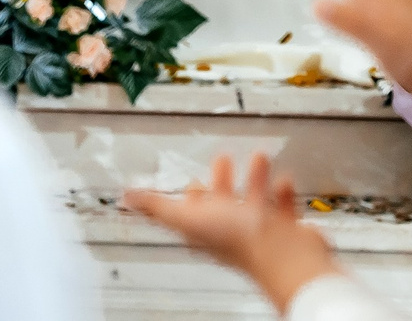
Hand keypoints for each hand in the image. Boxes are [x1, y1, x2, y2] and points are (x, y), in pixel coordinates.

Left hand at [125, 153, 341, 314]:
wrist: (281, 253)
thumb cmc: (236, 239)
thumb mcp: (186, 218)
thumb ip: (157, 207)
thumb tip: (127, 199)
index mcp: (206, 228)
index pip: (193, 212)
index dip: (190, 197)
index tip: (191, 181)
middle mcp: (232, 230)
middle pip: (224, 202)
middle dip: (222, 180)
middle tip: (222, 159)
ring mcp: (259, 230)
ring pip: (254, 200)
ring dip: (255, 179)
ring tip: (258, 158)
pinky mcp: (284, 228)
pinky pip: (283, 206)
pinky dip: (282, 192)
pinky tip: (283, 179)